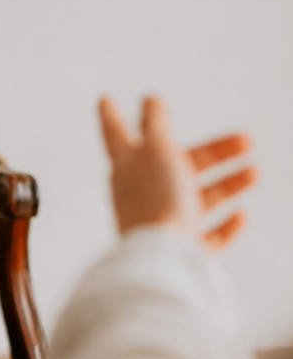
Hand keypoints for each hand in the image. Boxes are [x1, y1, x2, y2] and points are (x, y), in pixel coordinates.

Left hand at [99, 96, 256, 248]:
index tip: (102, 98)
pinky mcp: (179, 252)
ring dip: (227, 184)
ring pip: (196, 199)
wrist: (162, 260)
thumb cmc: (157, 200)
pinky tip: (241, 214)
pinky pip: (204, 237)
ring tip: (255, 172)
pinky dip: (224, 226)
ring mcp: (159, 224)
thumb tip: (151, 98)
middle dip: (214, 151)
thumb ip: (155, 124)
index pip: (116, 134)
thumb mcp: (157, 152)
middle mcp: (140, 194)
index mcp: (127, 168)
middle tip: (247, 138)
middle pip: (178, 164)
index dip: (111, 115)